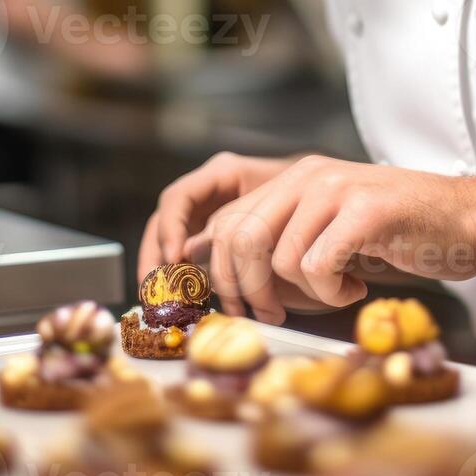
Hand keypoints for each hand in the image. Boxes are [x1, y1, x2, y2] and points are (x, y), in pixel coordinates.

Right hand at [138, 152, 297, 296]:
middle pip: (164, 221)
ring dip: (162, 271)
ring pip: (168, 240)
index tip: (177, 258)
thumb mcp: (288, 201)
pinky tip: (185, 302)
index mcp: (223, 173)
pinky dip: (182, 278)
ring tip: (162, 301)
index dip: (172, 228)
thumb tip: (213, 256)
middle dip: (154, 256)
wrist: (321, 194)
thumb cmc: (309, 194)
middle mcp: (207, 190)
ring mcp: (205, 211)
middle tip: (154, 290)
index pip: (179, 197)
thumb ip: (254, 222)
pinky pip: (186, 255)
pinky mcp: (210, 234)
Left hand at [184, 156, 475, 322]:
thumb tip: (230, 280)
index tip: (240, 307)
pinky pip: (319, 267)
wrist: (467, 223)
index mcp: (295, 177)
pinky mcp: (364, 212)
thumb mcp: (332, 227)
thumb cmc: (400, 233)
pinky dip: (335, 293)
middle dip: (251, 290)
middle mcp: (310, 175)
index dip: (223, 272)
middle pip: (241, 239)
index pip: (227, 222)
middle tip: (278, 314)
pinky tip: (359, 286)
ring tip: (341, 288)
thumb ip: (287, 238)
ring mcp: (337, 190)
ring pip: (283, 260)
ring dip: (310, 293)